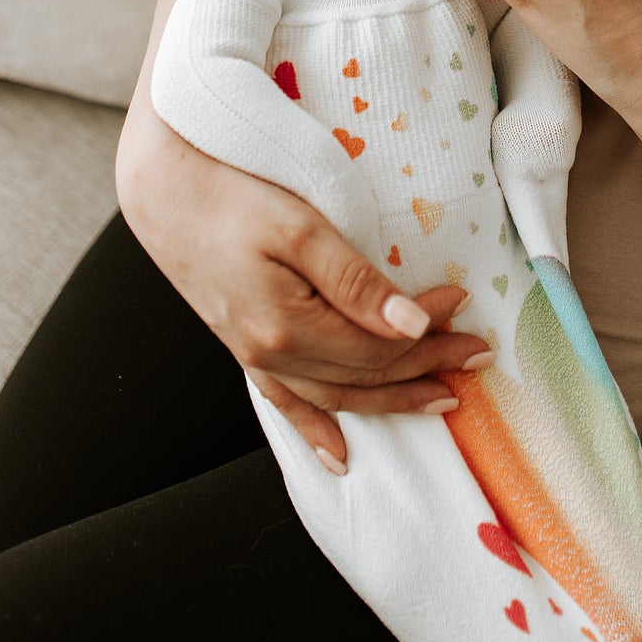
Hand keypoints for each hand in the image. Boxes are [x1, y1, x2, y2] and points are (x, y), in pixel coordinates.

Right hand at [117, 110, 494, 470]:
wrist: (164, 187)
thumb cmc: (233, 192)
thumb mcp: (302, 227)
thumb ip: (357, 282)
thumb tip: (411, 326)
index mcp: (288, 328)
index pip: (378, 345)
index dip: (427, 331)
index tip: (463, 303)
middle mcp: (270, 355)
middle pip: (364, 375)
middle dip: (426, 368)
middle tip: (477, 356)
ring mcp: (253, 356)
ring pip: (335, 396)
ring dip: (391, 399)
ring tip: (440, 400)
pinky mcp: (242, 346)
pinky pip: (285, 403)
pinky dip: (316, 430)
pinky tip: (340, 454)